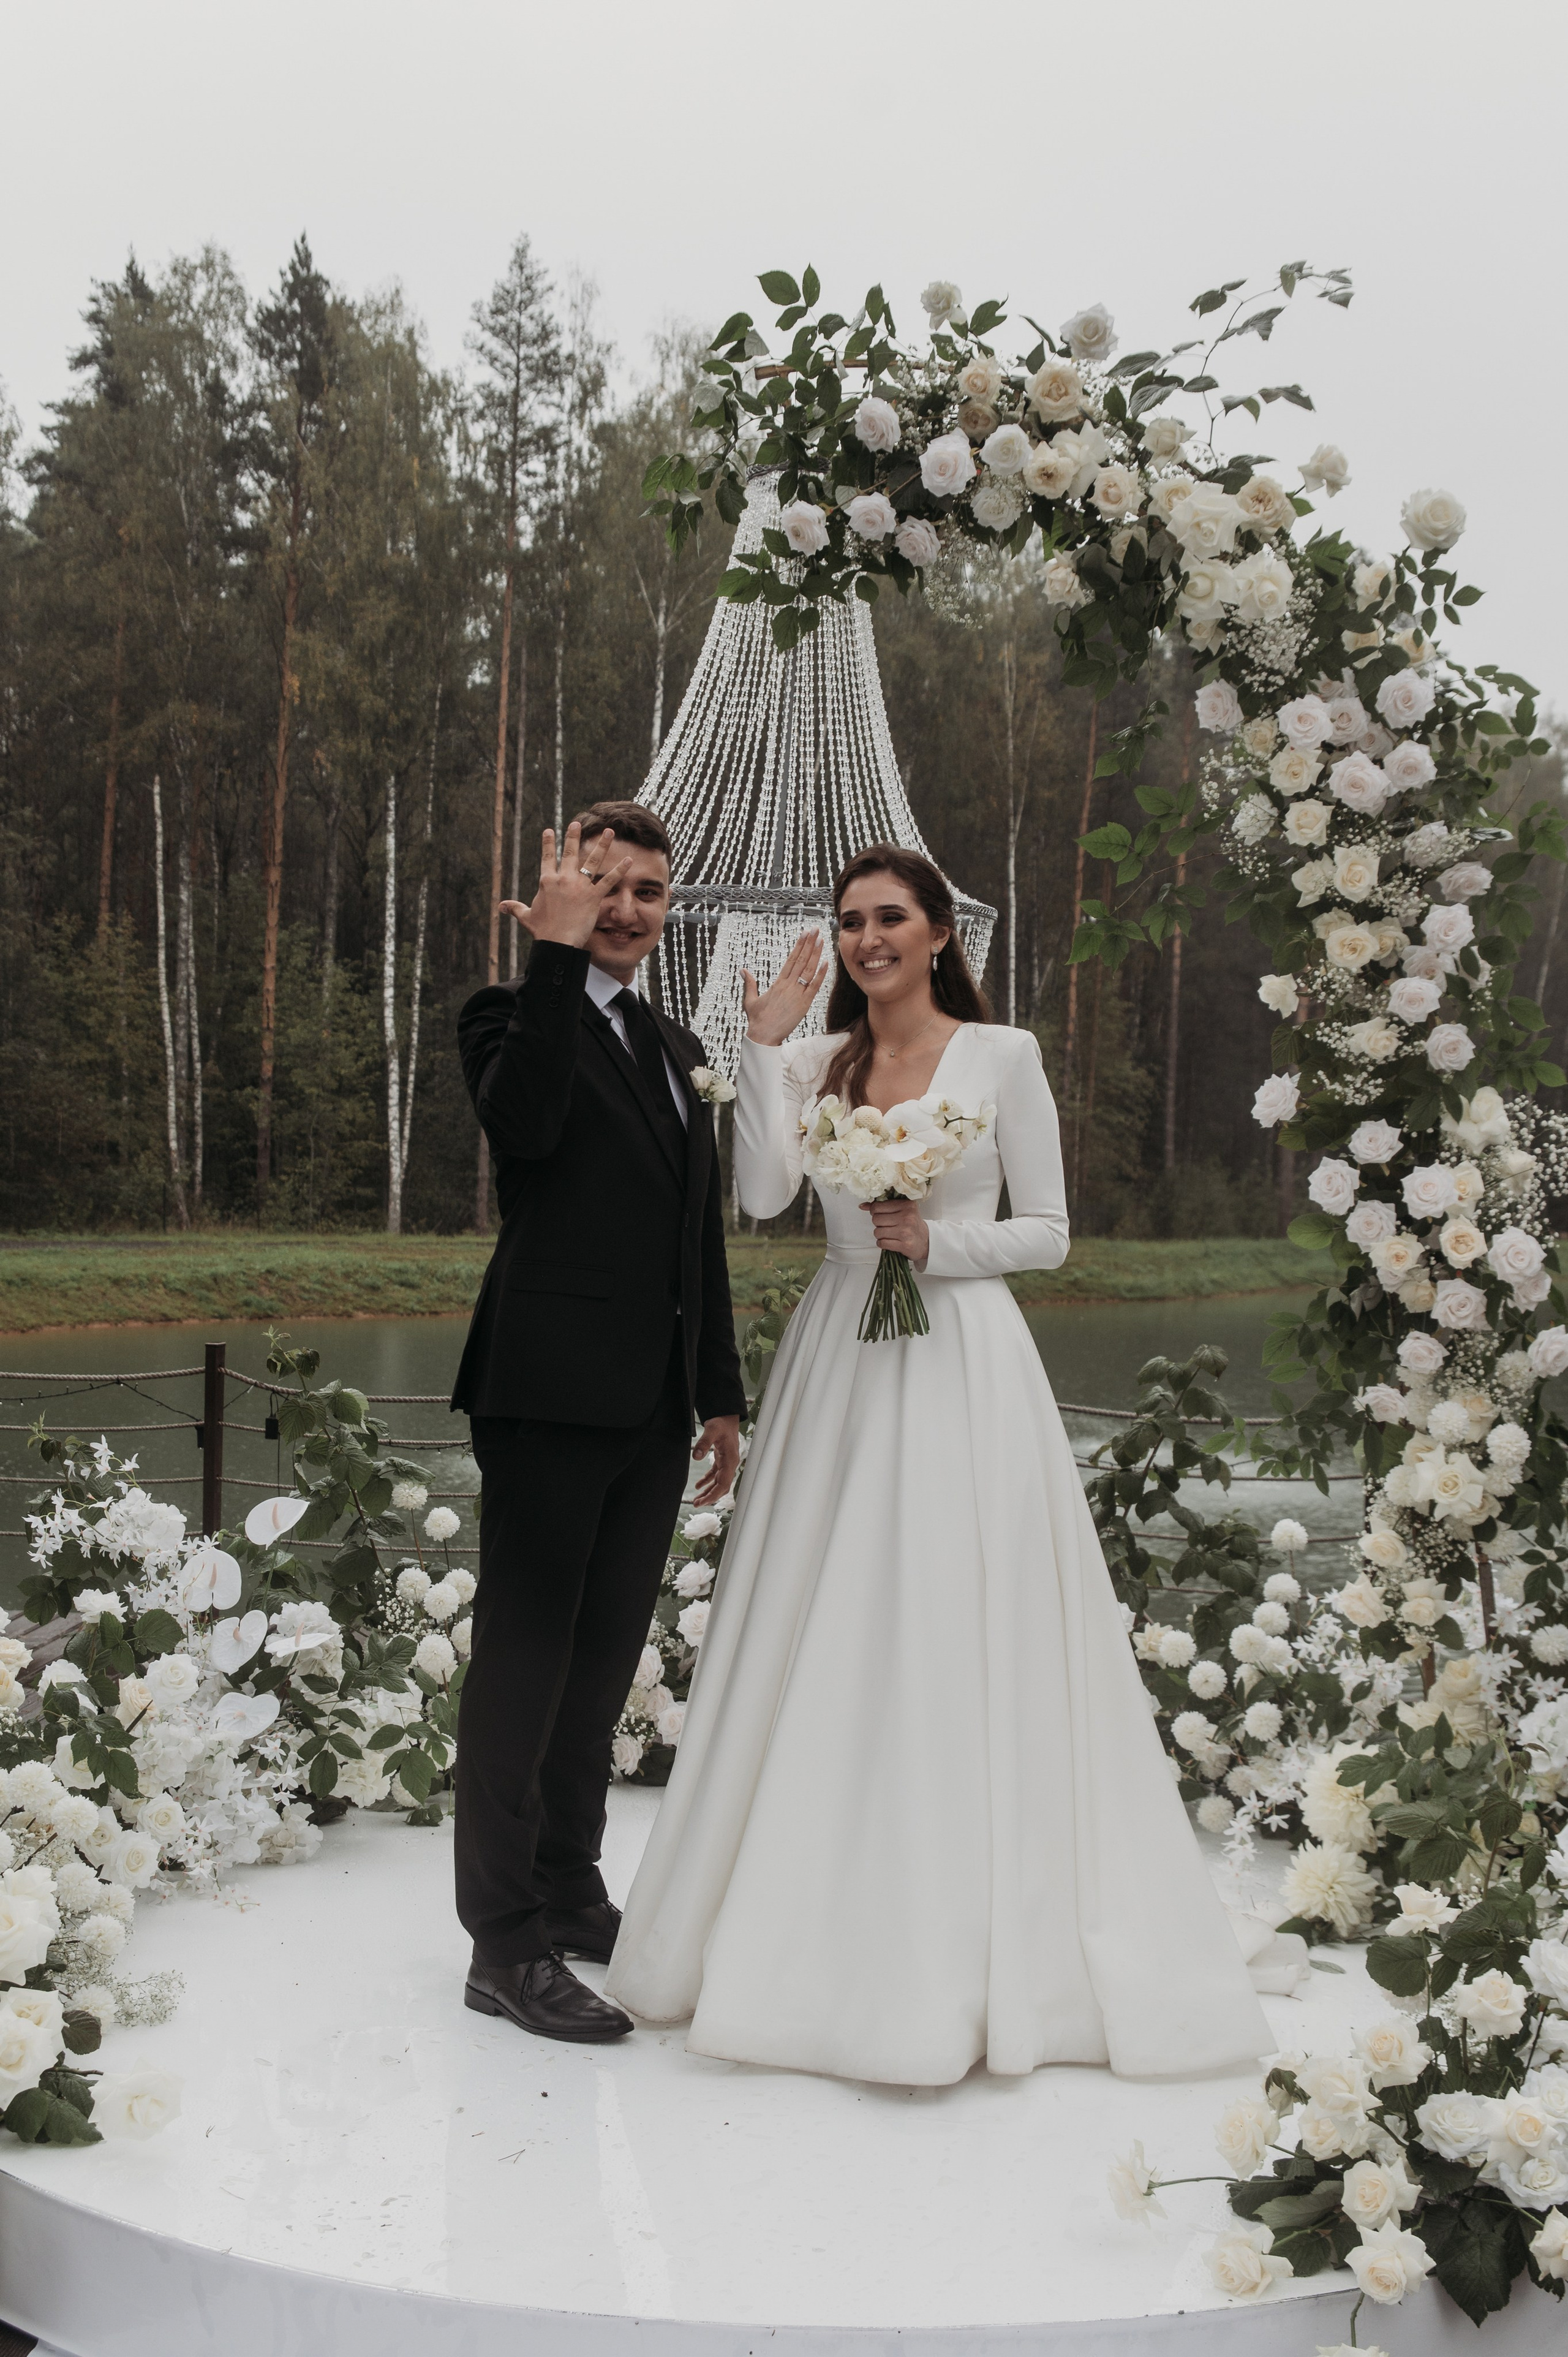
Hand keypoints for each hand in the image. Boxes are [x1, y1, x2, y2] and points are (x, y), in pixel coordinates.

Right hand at [500, 819, 630, 951]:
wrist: (557, 942)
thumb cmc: (542, 931)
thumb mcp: (526, 917)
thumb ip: (515, 908)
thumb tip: (501, 906)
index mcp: (547, 881)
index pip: (547, 857)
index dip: (548, 843)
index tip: (549, 830)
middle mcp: (563, 879)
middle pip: (570, 853)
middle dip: (574, 836)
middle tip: (577, 823)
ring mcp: (580, 886)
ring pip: (592, 860)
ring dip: (601, 845)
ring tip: (609, 831)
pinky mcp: (593, 896)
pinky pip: (609, 880)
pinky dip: (620, 870)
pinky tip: (629, 860)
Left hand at [692, 1414, 739, 1507]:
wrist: (726, 1416)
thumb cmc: (721, 1422)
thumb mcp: (712, 1429)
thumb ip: (704, 1442)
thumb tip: (695, 1456)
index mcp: (731, 1459)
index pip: (724, 1483)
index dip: (714, 1494)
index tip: (703, 1501)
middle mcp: (730, 1463)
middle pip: (722, 1486)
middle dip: (710, 1497)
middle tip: (697, 1504)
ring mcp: (726, 1462)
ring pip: (719, 1482)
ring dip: (709, 1492)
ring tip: (697, 1500)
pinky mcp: (721, 1460)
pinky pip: (715, 1475)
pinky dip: (707, 1481)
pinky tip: (698, 1486)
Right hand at [742, 930, 827, 1046]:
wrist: (763, 1036)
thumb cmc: (757, 1020)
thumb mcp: (750, 999)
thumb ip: (749, 983)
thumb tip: (743, 970)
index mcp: (777, 983)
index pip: (791, 959)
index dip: (799, 945)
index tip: (804, 933)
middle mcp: (788, 985)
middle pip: (801, 960)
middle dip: (809, 943)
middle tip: (815, 929)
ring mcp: (797, 994)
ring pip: (809, 970)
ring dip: (816, 954)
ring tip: (821, 940)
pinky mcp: (804, 1004)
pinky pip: (814, 987)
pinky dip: (821, 974)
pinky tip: (826, 962)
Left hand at [865, 1199, 928, 1268]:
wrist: (926, 1241)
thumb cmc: (912, 1224)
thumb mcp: (901, 1210)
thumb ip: (882, 1206)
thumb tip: (862, 1205)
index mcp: (907, 1205)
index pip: (877, 1206)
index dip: (875, 1212)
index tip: (881, 1214)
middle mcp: (907, 1217)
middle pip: (876, 1219)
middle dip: (878, 1224)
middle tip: (887, 1225)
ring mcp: (906, 1232)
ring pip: (877, 1232)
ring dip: (880, 1235)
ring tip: (889, 1234)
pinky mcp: (904, 1245)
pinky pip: (882, 1243)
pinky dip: (882, 1243)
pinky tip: (889, 1241)